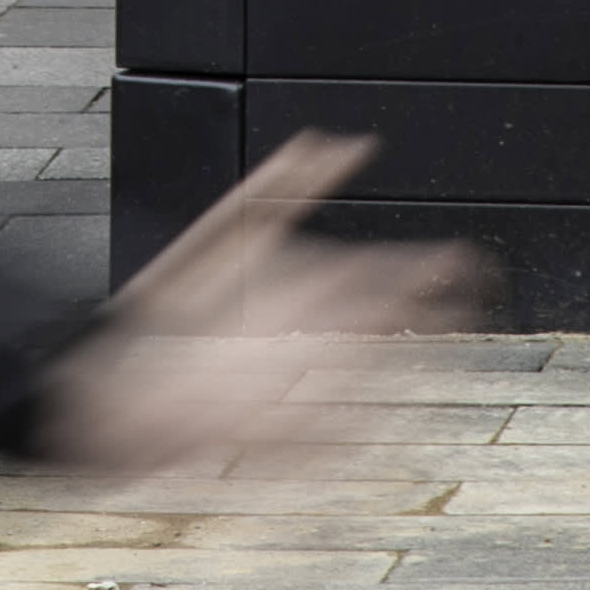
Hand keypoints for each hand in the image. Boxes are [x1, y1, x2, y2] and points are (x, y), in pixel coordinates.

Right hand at [39, 132, 479, 485]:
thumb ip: (293, 181)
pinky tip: (398, 424)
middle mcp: (321, 343)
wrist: (116, 389)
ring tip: (447, 364)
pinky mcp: (292, 450)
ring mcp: (310, 401)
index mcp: (310, 284)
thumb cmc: (169, 305)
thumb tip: (351, 140)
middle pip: (404, 329)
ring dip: (424, 372)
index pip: (398, 271)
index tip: (470, 263)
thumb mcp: (228, 228)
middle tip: (473, 307)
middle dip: (446, 317)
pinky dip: (381, 431)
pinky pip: (356, 443)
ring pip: (391, 387)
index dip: (442, 267)